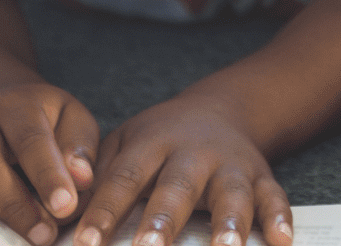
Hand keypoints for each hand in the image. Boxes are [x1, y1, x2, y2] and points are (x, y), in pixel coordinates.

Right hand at [0, 82, 97, 244]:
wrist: (8, 107)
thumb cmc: (49, 124)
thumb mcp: (72, 123)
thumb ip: (79, 148)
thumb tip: (81, 179)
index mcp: (23, 105)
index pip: (34, 141)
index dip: (50, 175)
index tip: (66, 207)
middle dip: (13, 201)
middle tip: (40, 236)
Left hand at [73, 93, 290, 245]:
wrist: (221, 109)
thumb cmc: (160, 140)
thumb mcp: (124, 142)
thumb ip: (96, 175)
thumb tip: (58, 216)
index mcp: (154, 142)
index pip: (125, 177)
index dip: (105, 210)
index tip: (85, 243)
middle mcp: (195, 152)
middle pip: (178, 185)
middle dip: (164, 220)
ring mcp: (232, 164)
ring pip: (232, 193)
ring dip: (229, 222)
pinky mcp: (262, 176)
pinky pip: (275, 196)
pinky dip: (280, 218)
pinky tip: (282, 242)